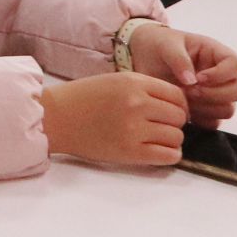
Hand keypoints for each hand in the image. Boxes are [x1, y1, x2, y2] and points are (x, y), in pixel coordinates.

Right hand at [38, 72, 187, 165]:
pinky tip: (157, 150)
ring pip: (177, 137)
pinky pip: (169, 155)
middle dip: (174, 123)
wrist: (57, 117)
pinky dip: (169, 154)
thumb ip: (144, 89)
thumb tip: (177, 107)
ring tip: (155, 138)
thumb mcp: (115, 81)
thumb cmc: (83, 98)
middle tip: (161, 126)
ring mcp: (134, 128)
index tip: (171, 112)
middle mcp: (137, 103)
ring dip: (171, 139)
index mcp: (133, 83)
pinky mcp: (130, 152)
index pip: (177, 95)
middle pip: (180, 117)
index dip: (179, 105)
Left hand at [124, 24, 236, 128]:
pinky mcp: (206, 110)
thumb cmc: (159, 45)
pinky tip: (183, 108)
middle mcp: (222, 75)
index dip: (222, 74)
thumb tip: (191, 81)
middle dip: (214, 95)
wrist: (144, 58)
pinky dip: (200, 119)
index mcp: (216, 54)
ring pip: (228, 109)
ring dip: (206, 108)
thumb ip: (178, 59)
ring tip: (183, 98)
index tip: (199, 77)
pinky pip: (214, 123)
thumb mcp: (166, 45)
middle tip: (189, 91)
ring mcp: (216, 94)